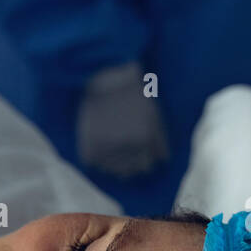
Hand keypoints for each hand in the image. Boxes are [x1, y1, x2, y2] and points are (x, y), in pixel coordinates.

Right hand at [76, 62, 168, 177]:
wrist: (106, 79)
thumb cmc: (134, 94)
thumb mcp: (154, 115)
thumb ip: (160, 141)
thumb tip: (163, 162)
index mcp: (143, 140)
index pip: (146, 166)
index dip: (144, 159)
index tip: (137, 149)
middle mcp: (125, 148)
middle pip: (128, 171)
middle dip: (129, 163)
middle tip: (123, 148)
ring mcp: (105, 150)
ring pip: (110, 169)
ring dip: (112, 162)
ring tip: (111, 145)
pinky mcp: (88, 148)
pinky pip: (93, 163)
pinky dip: (95, 157)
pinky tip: (98, 142)